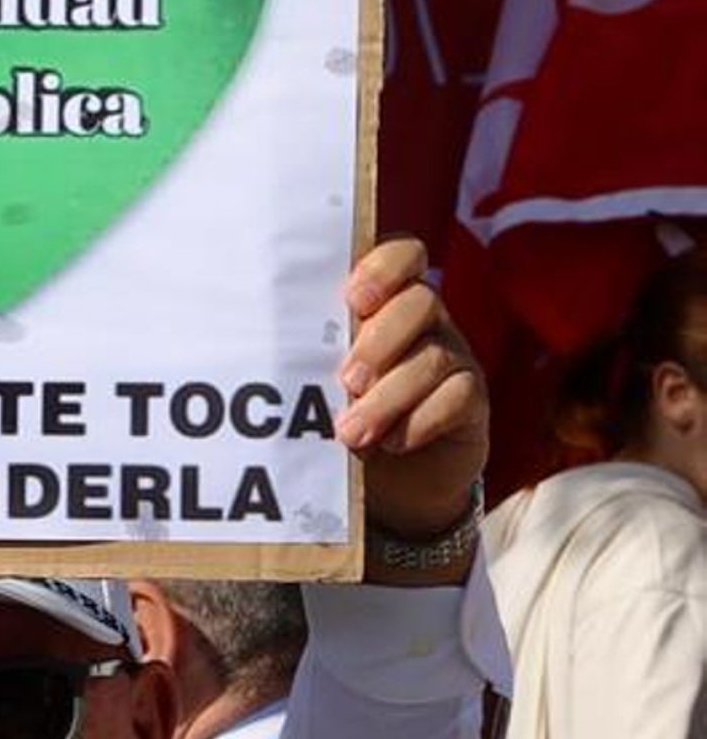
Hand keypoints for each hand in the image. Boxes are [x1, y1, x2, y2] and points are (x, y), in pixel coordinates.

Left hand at [336, 237, 486, 545]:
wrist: (390, 484)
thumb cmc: (343, 419)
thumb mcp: (319, 386)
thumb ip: (307, 359)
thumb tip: (266, 358)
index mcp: (384, 303)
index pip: (402, 254)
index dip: (383, 267)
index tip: (353, 298)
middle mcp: (424, 322)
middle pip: (421, 301)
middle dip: (381, 341)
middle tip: (347, 382)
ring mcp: (452, 359)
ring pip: (435, 355)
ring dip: (390, 396)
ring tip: (352, 433)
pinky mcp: (471, 401)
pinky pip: (458, 396)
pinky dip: (420, 420)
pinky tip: (392, 443)